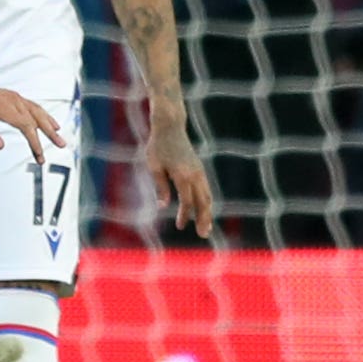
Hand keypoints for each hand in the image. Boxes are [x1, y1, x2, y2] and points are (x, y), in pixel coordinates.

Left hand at [0, 82, 65, 159]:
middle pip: (36, 118)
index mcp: (3, 107)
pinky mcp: (15, 97)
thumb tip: (1, 146)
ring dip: (50, 124)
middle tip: (61, 145)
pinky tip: (51, 124)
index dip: (34, 141)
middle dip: (49, 133)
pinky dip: (44, 116)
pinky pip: (33, 107)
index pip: (25, 125)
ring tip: (59, 137)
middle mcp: (13, 100)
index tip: (39, 155)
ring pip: (38, 111)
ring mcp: (15, 97)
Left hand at [146, 118, 213, 237]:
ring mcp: (199, 171)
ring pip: (207, 195)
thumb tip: (163, 206)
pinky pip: (206, 188)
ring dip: (207, 212)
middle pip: (203, 201)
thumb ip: (161, 186)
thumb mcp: (154, 166)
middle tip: (203, 234)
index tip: (180, 226)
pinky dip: (206, 201)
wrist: (170, 127)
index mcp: (183, 175)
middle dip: (203, 218)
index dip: (184, 215)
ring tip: (206, 227)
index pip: (187, 201)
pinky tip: (204, 210)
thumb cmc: (158, 146)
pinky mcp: (199, 169)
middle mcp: (195, 174)